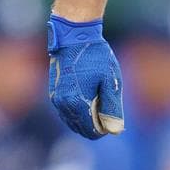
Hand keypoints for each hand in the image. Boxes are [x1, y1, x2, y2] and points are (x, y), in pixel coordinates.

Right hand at [47, 14, 124, 138]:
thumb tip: (115, 130)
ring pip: (72, 122)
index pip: (91, 132)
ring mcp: (56, 99)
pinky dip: (78, 112)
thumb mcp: (110, 81)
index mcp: (76, 103)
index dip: (105, 128)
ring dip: (86, 117)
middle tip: (107, 104)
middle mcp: (62, 105)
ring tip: (98, 98)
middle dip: (96, 123)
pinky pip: (66, 112)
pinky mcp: (54, 93)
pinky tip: (88, 98)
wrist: (74, 37)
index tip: (113, 114)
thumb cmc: (96, 57)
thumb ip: (112, 108)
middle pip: (81, 129)